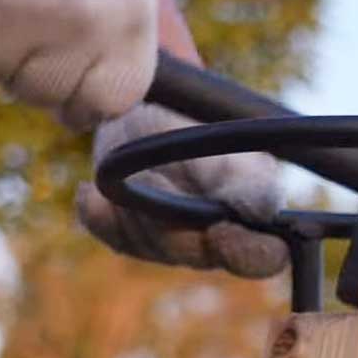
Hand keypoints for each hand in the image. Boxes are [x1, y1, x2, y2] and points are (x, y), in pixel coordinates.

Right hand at [0, 0, 157, 127]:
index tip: (59, 52)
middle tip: (22, 0)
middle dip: (21, 58)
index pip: (99, 108)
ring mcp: (34, 10)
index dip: (70, 90)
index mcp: (134, 23)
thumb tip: (78, 117)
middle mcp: (91, 24)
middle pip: (38, 94)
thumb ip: (106, 48)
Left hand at [76, 105, 289, 277]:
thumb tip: (263, 211)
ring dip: (138, 208)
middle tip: (155, 176)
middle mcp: (219, 237)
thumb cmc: (196, 116)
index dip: (247, 254)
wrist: (141, 99)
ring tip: (135, 166)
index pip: (266, 258)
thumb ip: (248, 180)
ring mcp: (175, 241)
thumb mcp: (225, 143)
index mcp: (255, 214)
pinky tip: (91, 191)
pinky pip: (115, 241)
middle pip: (200, 256)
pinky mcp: (132, 236)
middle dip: (174, 221)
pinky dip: (100, 216)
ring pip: (155, 249)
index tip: (220, 229)